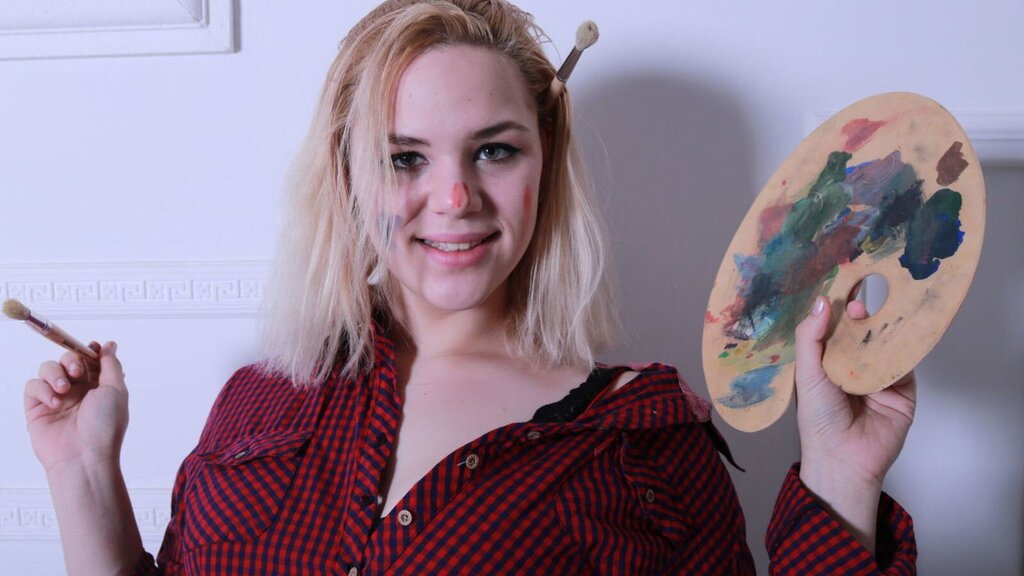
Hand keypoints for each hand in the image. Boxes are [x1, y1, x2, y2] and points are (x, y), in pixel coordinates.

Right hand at [24, 341, 128, 473]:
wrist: (83, 457)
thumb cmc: (104, 427)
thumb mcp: (116, 390)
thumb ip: (111, 365)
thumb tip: (109, 345)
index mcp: (98, 386)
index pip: (89, 359)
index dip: (89, 350)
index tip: (91, 347)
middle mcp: (77, 391)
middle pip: (67, 359)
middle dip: (71, 359)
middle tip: (76, 371)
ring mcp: (57, 398)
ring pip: (48, 368)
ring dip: (55, 373)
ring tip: (64, 390)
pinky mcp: (37, 408)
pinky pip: (33, 386)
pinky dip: (42, 389)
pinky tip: (54, 403)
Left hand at [793, 296, 915, 552]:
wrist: (844, 458)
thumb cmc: (818, 419)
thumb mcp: (807, 375)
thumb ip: (811, 339)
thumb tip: (821, 301)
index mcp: (827, 361)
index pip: (833, 327)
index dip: (836, 307)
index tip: (839, 285)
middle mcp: (853, 364)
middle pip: (862, 330)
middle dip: (861, 313)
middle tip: (858, 299)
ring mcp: (880, 374)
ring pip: (885, 341)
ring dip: (881, 326)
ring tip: (875, 310)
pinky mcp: (903, 386)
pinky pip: (906, 361)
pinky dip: (903, 346)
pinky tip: (897, 331)